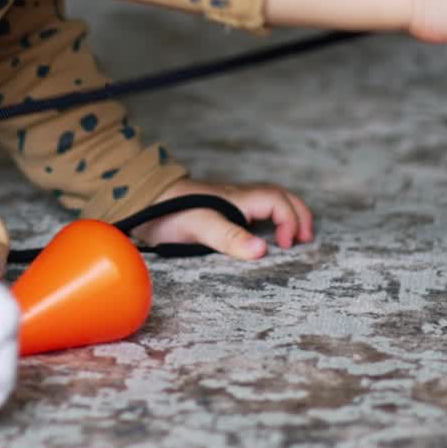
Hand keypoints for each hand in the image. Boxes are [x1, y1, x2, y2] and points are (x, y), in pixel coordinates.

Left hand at [130, 177, 313, 260]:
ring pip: (266, 200)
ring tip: (291, 238)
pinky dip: (268, 218)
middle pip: (278, 196)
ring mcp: (228, 202)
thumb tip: (263, 251)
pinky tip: (262, 235)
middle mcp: (237, 197)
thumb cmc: (169, 211)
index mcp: (238, 198)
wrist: (141, 199)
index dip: (290, 221)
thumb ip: (230, 237)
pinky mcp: (217, 209)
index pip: (278, 201)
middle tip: (305, 238)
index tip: (286, 245)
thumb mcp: (200, 226)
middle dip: (297, 213)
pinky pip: (252, 208)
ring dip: (284, 214)